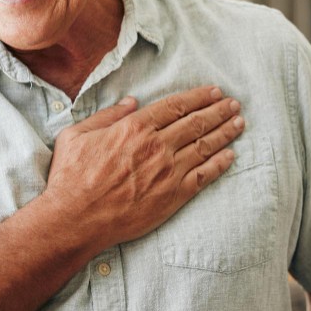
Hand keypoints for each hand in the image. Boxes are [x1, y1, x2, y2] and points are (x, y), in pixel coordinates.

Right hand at [45, 86, 243, 249]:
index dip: (198, 97)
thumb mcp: (77, 135)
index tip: (213, 92)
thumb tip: (131, 102)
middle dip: (218, 111)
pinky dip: (220, 164)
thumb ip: (107, 116)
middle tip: (233, 104)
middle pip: (195, 123)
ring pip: (204, 147)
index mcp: (134, 128)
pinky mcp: (173, 196)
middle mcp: (156, 146)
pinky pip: (204, 176)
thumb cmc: (71, 177)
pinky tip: (231, 155)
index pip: (175, 106)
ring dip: (224, 132)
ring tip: (239, 122)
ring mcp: (168, 172)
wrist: (76, 219)